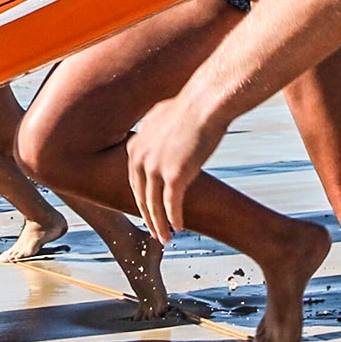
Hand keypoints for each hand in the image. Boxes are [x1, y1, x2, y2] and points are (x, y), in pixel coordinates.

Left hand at [127, 90, 223, 241]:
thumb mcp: (163, 118)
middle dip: (147, 216)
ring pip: (153, 205)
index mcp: (135, 145)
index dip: (141, 198)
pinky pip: (171, 205)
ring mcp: (154, 168)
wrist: (206, 103)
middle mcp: (139, 158)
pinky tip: (179, 228)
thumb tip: (158, 135)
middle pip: (140, 195)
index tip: (147, 210)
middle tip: (153, 231)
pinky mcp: (173, 176)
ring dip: (159, 224)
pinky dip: (174, 218)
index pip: (134, 180)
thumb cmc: (191, 107)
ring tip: (164, 238)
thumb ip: (156, 133)